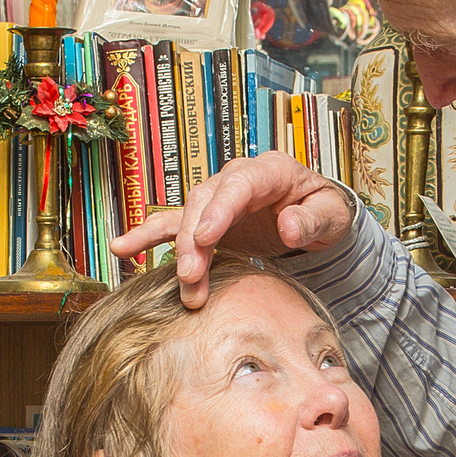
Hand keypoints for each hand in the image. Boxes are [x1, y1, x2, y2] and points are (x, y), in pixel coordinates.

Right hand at [111, 150, 357, 308]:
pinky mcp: (207, 220)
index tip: (205, 237)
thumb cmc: (325, 212)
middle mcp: (237, 179)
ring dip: (180, 253)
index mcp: (269, 171)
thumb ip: (313, 220)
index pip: (238, 184)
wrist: (317, 218)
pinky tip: (122, 248)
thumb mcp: (333, 216)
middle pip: (205, 202)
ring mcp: (218, 199)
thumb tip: (288, 227)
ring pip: (187, 218)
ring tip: (182, 286)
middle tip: (191, 276)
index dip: (219, 210)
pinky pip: (172, 225)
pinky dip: (147, 236)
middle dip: (194, 240)